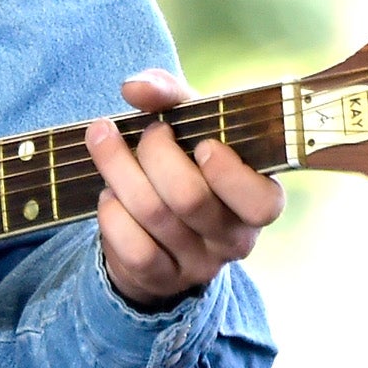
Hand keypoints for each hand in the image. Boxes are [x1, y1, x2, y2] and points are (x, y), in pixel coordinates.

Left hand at [83, 69, 284, 311]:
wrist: (158, 224)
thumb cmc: (187, 162)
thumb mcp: (192, 124)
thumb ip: (170, 96)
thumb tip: (135, 88)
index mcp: (260, 200)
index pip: (261, 203)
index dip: (228, 173)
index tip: (203, 144)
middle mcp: (235, 239)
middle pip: (190, 198)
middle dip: (154, 153)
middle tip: (146, 133)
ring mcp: (199, 264)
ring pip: (154, 216)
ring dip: (119, 171)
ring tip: (105, 145)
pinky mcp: (162, 279)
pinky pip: (133, 249)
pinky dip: (112, 215)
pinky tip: (109, 196)